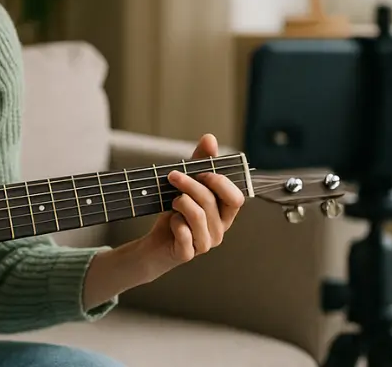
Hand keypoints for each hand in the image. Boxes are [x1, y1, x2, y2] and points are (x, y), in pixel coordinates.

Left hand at [82, 134, 245, 308]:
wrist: (155, 244)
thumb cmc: (175, 213)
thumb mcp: (187, 186)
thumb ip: (200, 163)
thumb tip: (210, 138)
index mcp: (224, 214)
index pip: (236, 198)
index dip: (220, 182)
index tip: (201, 171)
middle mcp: (218, 230)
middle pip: (211, 202)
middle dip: (191, 184)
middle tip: (173, 176)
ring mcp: (204, 244)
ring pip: (198, 215)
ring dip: (180, 202)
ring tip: (172, 200)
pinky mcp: (187, 253)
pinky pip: (184, 233)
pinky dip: (175, 222)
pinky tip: (170, 221)